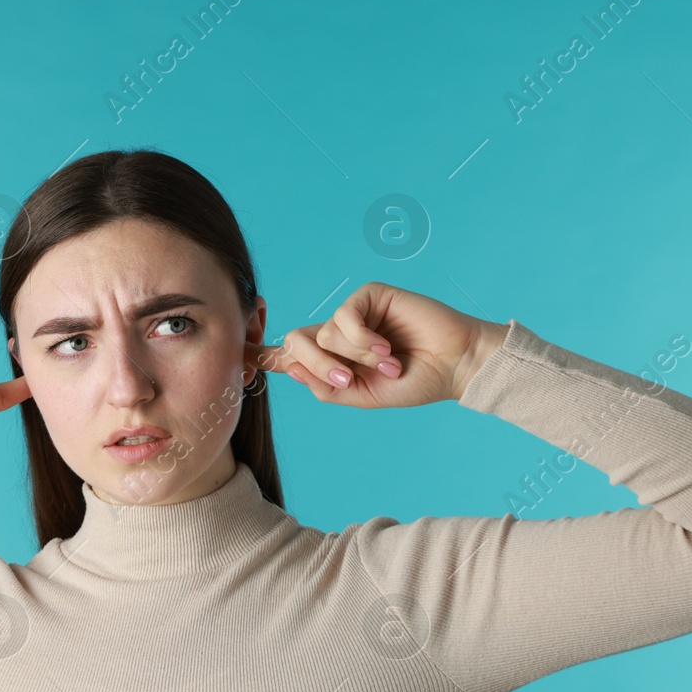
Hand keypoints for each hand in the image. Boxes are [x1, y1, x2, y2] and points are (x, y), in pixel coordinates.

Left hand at [246, 282, 507, 409]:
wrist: (454, 367)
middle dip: (317, 365)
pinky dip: (362, 339)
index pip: (290, 354)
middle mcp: (336, 333)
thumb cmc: (414, 383)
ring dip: (355, 357)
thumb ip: (325, 386)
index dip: (262, 355)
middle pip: (298, 343)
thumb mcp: (363, 395)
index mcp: (332, 359)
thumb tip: (289, 366)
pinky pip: (344, 317)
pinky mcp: (369, 296)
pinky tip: (387, 349)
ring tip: (388, 365)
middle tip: (348, 380)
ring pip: (323, 334)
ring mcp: (352, 313)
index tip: (237, 357)